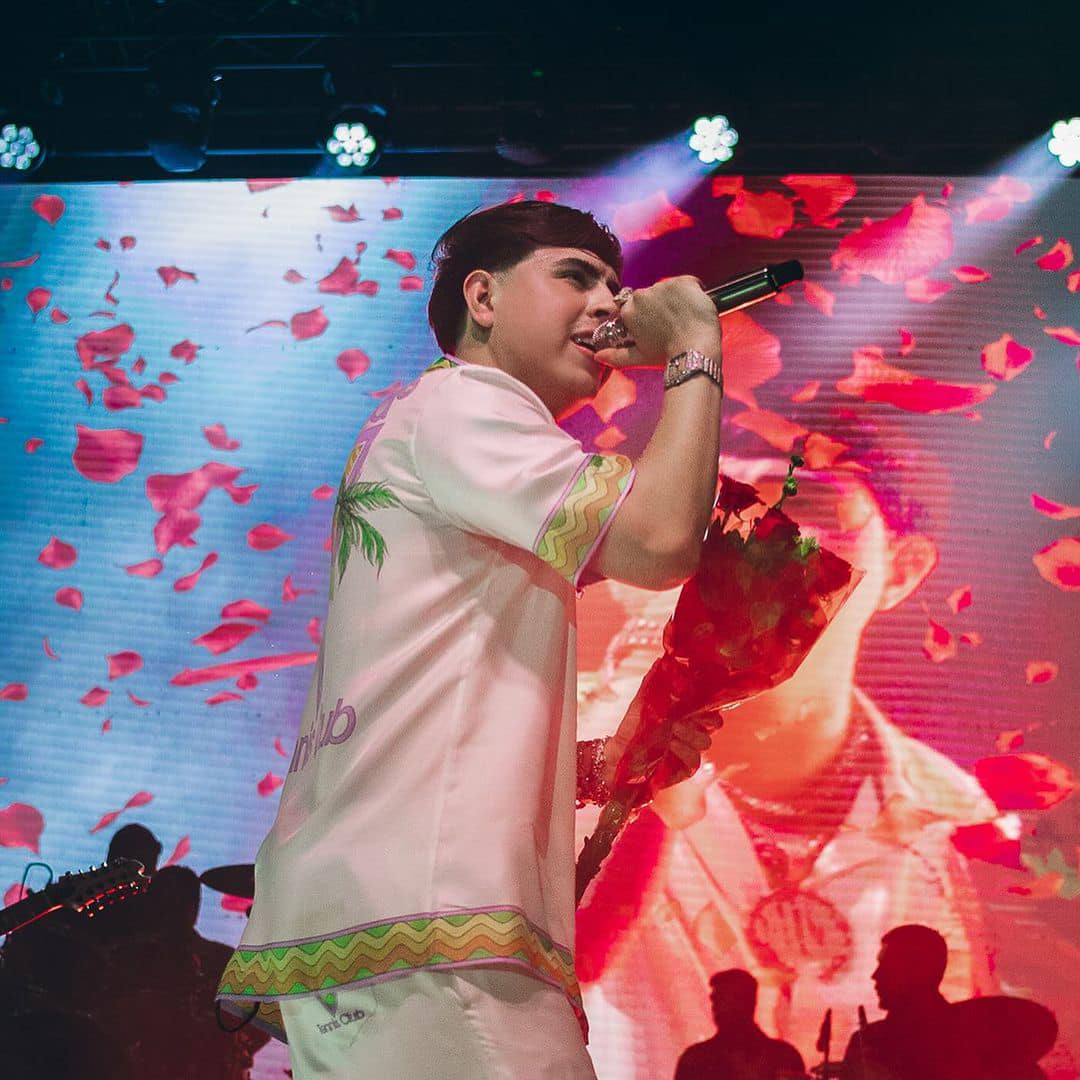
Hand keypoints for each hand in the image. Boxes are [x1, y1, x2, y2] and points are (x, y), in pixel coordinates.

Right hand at [593, 276, 722, 369]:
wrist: (696, 350)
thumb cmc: (667, 356)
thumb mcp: (638, 358)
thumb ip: (616, 356)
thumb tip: (599, 356)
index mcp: (629, 310)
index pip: (634, 305)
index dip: (645, 315)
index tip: (655, 325)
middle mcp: (643, 294)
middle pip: (651, 296)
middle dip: (659, 306)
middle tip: (671, 324)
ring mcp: (663, 286)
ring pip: (668, 289)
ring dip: (675, 299)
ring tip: (683, 317)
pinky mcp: (684, 281)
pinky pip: (687, 283)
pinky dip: (691, 292)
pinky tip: (693, 308)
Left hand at [604, 683, 714, 795]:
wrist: (619, 755)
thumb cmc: (632, 728)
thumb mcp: (641, 705)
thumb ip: (652, 686)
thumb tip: (660, 662)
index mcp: (686, 714)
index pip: (709, 706)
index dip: (711, 700)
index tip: (702, 693)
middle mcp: (691, 732)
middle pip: (715, 724)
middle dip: (709, 718)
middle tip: (692, 713)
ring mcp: (689, 750)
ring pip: (705, 742)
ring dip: (692, 733)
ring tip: (674, 728)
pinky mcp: (684, 769)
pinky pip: (694, 761)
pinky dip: (685, 750)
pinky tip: (672, 744)